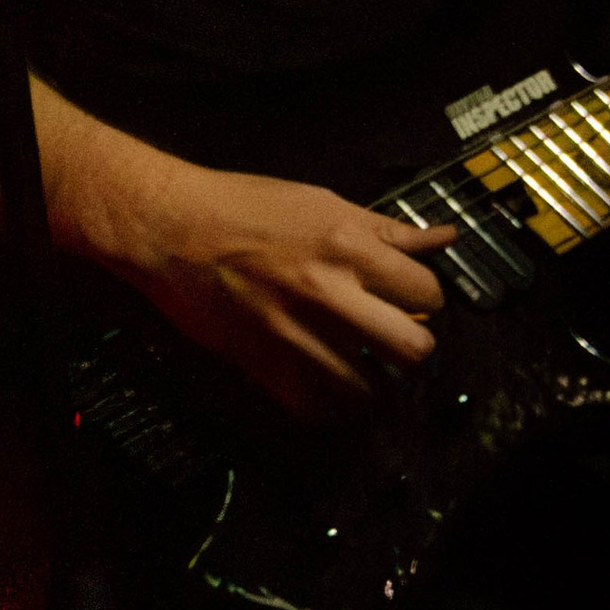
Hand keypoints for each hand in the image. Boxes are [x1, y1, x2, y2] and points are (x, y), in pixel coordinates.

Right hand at [77, 137, 454, 419]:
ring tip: (361, 365)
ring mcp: (294, 334)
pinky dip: (328, 404)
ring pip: (370, 390)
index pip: (427, 291)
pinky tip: (325, 383)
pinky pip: (317, 408)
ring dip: (373, 381)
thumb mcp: (320, 201)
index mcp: (347, 246)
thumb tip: (440, 238)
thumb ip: (384, 229)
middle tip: (394, 339)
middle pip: (412, 349)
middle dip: (412, 347)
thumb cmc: (238, 206)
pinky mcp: (263, 363)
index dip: (425, 298)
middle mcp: (327, 293)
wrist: (169, 227)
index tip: (410, 300)